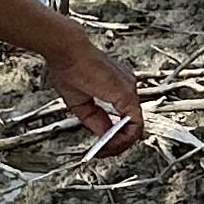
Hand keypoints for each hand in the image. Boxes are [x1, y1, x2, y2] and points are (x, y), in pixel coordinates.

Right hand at [44, 32, 143, 158]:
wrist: (67, 52)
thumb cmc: (68, 68)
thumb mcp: (80, 103)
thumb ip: (95, 119)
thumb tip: (104, 135)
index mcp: (116, 87)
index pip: (122, 117)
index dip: (112, 135)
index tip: (99, 145)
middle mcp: (127, 88)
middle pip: (131, 123)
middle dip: (117, 142)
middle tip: (103, 151)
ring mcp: (129, 91)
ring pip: (135, 127)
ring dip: (120, 144)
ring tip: (105, 151)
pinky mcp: (127, 94)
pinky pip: (134, 125)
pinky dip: (123, 139)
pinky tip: (109, 144)